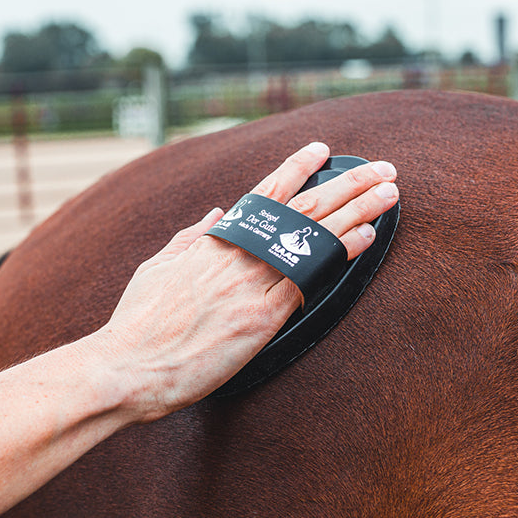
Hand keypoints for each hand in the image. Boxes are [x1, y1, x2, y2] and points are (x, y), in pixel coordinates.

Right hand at [88, 142, 398, 421]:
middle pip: (302, 207)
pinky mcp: (261, 317)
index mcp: (212, 242)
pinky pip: (308, 277)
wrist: (127, 368)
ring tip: (389, 192)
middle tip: (381, 167)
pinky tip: (366, 237)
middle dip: (346, 183)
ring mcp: (250, 283)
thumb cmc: (137, 324)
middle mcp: (236, 254)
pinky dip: (338, 253)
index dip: (296, 168)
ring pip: (312, 237)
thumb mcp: (157, 269)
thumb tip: (216, 214)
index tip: (321, 150)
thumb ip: (190, 239)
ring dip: (357, 210)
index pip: (263, 195)